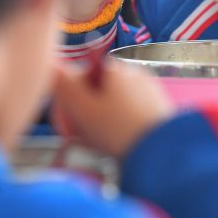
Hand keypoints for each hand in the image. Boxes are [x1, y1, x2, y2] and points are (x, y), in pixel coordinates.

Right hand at [50, 60, 172, 158]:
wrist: (164, 153)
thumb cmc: (121, 131)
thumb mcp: (84, 109)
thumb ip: (65, 85)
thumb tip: (52, 64)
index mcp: (114, 69)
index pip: (80, 76)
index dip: (68, 101)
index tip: (65, 124)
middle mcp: (134, 74)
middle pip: (96, 91)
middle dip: (83, 114)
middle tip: (78, 138)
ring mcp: (149, 90)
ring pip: (112, 104)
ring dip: (99, 122)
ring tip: (98, 145)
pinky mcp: (159, 109)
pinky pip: (130, 114)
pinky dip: (119, 126)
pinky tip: (117, 145)